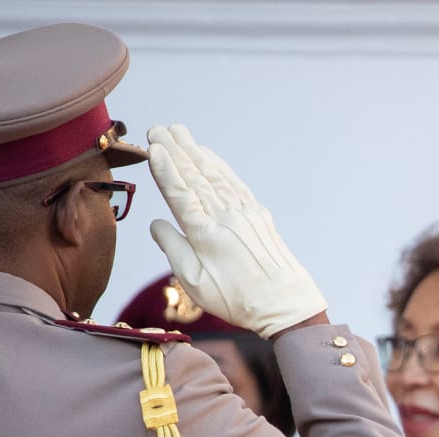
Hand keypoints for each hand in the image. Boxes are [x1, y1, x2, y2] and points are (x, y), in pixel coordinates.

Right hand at [145, 124, 326, 338]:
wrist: (285, 304)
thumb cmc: (235, 299)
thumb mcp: (194, 282)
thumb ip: (172, 248)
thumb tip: (156, 223)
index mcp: (204, 233)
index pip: (179, 193)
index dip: (165, 169)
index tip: (153, 147)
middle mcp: (224, 216)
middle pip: (195, 177)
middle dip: (175, 150)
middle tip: (158, 128)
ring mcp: (244, 213)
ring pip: (214, 175)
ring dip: (195, 152)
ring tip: (179, 132)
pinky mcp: (258, 216)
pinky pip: (235, 183)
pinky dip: (219, 167)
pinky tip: (208, 155)